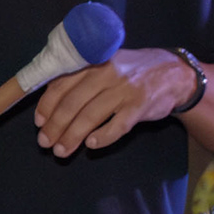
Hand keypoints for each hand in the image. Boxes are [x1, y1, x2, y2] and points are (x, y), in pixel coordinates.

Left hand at [34, 48, 196, 157]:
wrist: (174, 73)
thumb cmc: (130, 71)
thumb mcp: (104, 64)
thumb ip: (80, 78)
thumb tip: (49, 105)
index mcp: (92, 61)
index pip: (61, 84)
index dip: (46, 105)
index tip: (39, 123)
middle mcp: (105, 73)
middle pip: (72, 103)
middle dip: (55, 126)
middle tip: (45, 143)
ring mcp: (123, 90)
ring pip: (90, 116)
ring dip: (72, 136)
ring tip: (61, 151)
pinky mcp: (139, 106)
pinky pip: (117, 125)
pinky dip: (102, 137)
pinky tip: (91, 145)